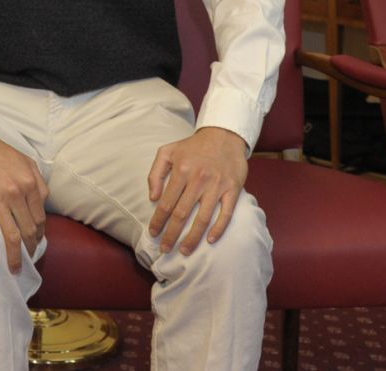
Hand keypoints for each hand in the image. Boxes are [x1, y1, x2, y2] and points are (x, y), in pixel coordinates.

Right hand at [0, 130, 46, 272]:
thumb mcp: (26, 161)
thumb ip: (39, 181)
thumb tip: (44, 201)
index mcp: (30, 184)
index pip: (40, 218)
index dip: (40, 234)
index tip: (36, 242)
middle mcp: (17, 194)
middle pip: (29, 230)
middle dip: (30, 248)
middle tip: (28, 259)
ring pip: (12, 236)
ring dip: (15, 257)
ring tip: (15, 269)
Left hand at [147, 126, 248, 256]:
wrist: (224, 135)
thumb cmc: (192, 147)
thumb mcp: (167, 152)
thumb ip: (155, 173)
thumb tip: (152, 198)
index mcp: (181, 170)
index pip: (165, 203)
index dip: (158, 221)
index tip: (153, 234)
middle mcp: (198, 179)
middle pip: (181, 214)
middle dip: (171, 235)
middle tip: (165, 249)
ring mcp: (217, 185)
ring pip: (202, 218)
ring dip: (192, 238)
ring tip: (184, 250)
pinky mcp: (233, 189)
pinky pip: (226, 213)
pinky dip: (218, 229)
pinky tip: (210, 240)